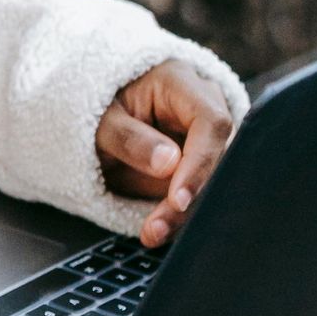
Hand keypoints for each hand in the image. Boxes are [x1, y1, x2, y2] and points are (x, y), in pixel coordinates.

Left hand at [95, 59, 233, 250]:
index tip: (178, 199)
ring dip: (185, 212)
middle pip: (217, 156)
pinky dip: (181, 213)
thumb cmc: (100, 106)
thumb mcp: (102, 120)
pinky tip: (159, 228)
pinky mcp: (203, 160)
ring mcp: (208, 135)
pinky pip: (200, 189)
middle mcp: (205, 106)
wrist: (99, 112)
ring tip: (152, 233)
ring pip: (213, 179)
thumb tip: (169, 163)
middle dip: (190, 197)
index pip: (210, 122)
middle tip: (156, 227)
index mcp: (182, 82)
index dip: (200, 163)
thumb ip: (130, 138)